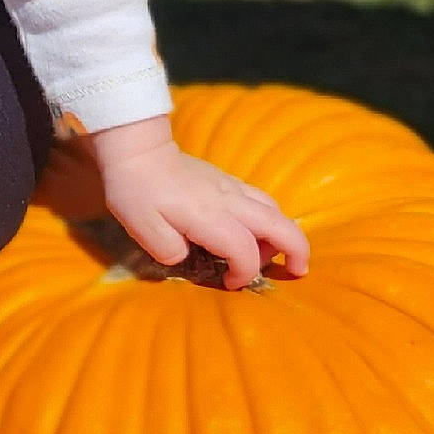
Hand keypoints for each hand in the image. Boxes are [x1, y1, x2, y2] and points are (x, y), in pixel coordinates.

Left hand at [88, 117, 308, 289]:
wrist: (138, 150)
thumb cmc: (135, 190)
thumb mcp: (142, 228)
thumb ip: (168, 250)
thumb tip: (186, 257)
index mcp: (210, 216)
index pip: (245, 250)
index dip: (245, 273)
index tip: (229, 284)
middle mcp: (229, 201)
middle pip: (280, 225)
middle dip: (297, 252)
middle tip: (298, 272)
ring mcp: (231, 187)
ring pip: (274, 210)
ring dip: (281, 235)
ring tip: (270, 256)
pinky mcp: (227, 180)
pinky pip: (261, 200)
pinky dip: (269, 219)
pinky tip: (254, 231)